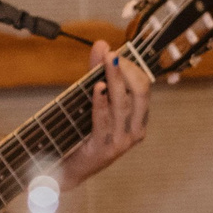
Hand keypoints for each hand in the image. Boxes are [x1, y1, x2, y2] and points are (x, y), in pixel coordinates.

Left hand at [63, 41, 149, 181]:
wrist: (68, 168)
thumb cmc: (83, 133)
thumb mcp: (93, 99)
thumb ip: (97, 72)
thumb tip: (101, 44)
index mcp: (138, 118)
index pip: (144, 87)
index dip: (133, 67)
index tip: (118, 52)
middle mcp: (135, 130)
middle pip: (139, 94)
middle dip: (126, 71)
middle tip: (113, 55)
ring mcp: (121, 141)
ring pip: (123, 105)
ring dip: (115, 81)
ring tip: (107, 62)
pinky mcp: (104, 149)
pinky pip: (104, 121)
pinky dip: (101, 103)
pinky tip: (97, 88)